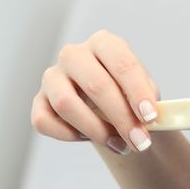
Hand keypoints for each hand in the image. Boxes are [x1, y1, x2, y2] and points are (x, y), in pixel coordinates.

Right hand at [33, 30, 161, 155]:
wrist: (109, 108)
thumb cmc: (128, 96)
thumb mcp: (146, 92)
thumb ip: (148, 101)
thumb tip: (150, 118)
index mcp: (103, 43)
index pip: (122, 63)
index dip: (137, 92)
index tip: (150, 117)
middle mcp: (73, 54)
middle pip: (95, 85)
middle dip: (121, 118)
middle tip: (140, 141)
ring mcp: (52, 77)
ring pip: (66, 104)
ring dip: (96, 130)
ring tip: (120, 145)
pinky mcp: (39, 101)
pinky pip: (45, 121)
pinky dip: (69, 135)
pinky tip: (89, 138)